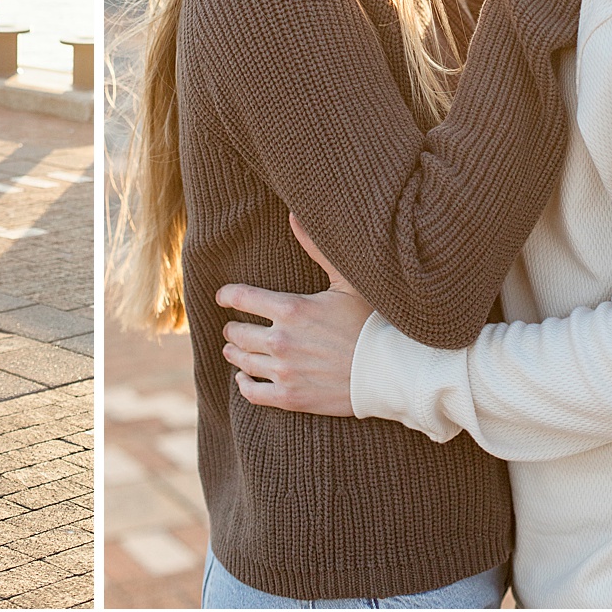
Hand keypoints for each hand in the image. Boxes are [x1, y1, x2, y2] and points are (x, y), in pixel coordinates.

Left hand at [214, 215, 373, 416]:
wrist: (388, 372)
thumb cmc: (370, 323)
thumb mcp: (346, 282)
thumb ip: (316, 249)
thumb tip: (293, 215)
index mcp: (290, 308)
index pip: (240, 297)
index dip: (226, 295)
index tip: (223, 296)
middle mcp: (281, 340)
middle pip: (236, 331)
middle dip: (232, 327)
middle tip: (233, 327)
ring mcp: (284, 371)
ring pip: (241, 360)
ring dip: (234, 353)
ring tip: (234, 349)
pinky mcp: (290, 397)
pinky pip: (252, 392)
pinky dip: (243, 384)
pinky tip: (244, 379)